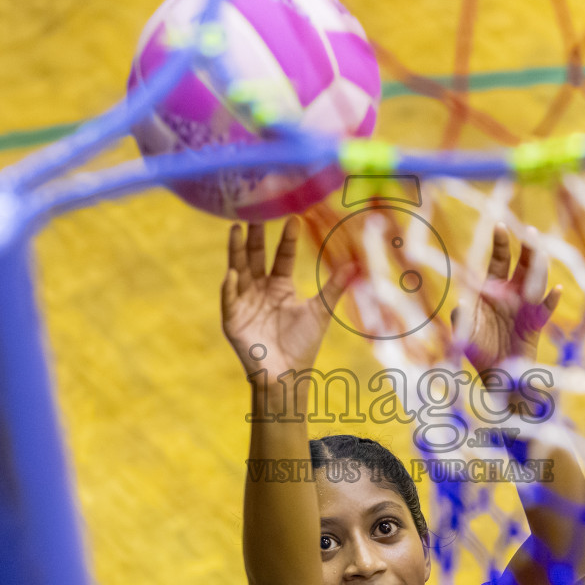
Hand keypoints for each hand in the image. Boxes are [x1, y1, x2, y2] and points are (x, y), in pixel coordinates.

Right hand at [221, 221, 354, 377]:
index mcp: (279, 286)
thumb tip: (356, 265)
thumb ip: (334, 287)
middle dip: (254, 235)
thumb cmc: (303, 345)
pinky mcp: (233, 319)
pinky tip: (231, 273)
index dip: (286, 238)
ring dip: (236, 251)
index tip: (293, 217)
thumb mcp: (320, 311)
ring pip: (238, 270)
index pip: (281, 255)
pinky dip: (229, 287)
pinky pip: (229, 300)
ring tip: (235, 228)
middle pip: (254, 256)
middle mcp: (259, 289)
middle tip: (255, 209)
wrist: (288, 375)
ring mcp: (244, 302)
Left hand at [452, 224, 562, 372]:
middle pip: (523, 265)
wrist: (496, 374)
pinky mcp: (535, 323)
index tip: (500, 225)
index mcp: (493, 290)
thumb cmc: (478, 349)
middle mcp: (512, 293)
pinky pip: (545, 309)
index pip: (499, 261)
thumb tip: (461, 302)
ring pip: (537, 281)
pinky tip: (555, 291)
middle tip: (529, 231)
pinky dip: (551, 300)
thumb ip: (463, 316)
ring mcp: (525, 307)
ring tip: (540, 252)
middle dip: (527, 248)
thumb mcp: (465, 332)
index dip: (501, 244)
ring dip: (539, 267)